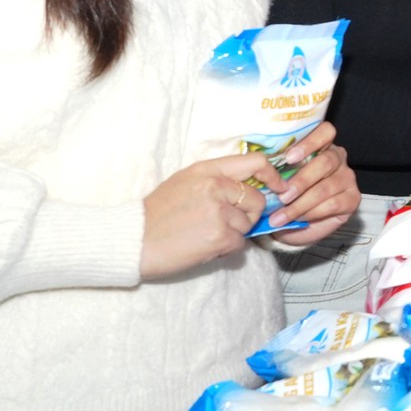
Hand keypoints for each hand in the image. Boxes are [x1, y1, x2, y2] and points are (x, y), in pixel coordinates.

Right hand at [141, 153, 268, 278]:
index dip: (273, 175)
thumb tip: (250, 188)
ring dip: (232, 233)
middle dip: (248, 215)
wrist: (132, 240)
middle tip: (224, 223)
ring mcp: (218, 211)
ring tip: (204, 234)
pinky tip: (203, 246)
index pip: (255, 162)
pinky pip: (238, 243)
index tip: (278, 188)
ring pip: (247, 224)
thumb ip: (216, 181)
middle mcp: (215, 186)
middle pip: (257, 200)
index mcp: (207, 170)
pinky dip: (225, 248)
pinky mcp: (219, 235)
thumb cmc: (157, 214)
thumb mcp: (184, 183)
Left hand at [266, 124, 359, 248]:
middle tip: (282, 196)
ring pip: (327, 186)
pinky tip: (297, 219)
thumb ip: (277, 170)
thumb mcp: (279, 179)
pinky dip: (312, 213)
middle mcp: (337, 158)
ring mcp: (347, 178)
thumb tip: (263, 168)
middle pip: (326, 161)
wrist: (293, 225)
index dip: (310, 142)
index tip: (289, 157)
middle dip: (302, 180)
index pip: (325, 132)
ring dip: (301, 203)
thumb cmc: (284, 196)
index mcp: (320, 146)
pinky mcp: (352, 199)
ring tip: (281, 215)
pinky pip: (333, 204)